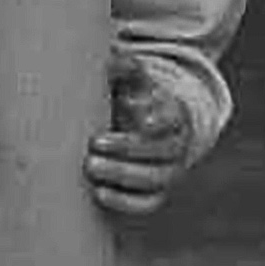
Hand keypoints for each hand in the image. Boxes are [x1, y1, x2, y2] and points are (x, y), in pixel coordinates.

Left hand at [86, 57, 199, 220]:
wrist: (138, 132)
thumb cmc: (129, 102)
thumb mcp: (130, 83)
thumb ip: (125, 70)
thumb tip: (124, 61)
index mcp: (172, 114)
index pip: (170, 117)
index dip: (157, 118)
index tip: (139, 119)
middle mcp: (175, 146)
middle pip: (161, 151)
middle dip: (127, 148)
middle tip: (92, 142)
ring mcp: (167, 173)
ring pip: (154, 179)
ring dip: (121, 174)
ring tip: (90, 166)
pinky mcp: (154, 194)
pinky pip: (145, 203)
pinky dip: (124, 202)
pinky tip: (98, 193)